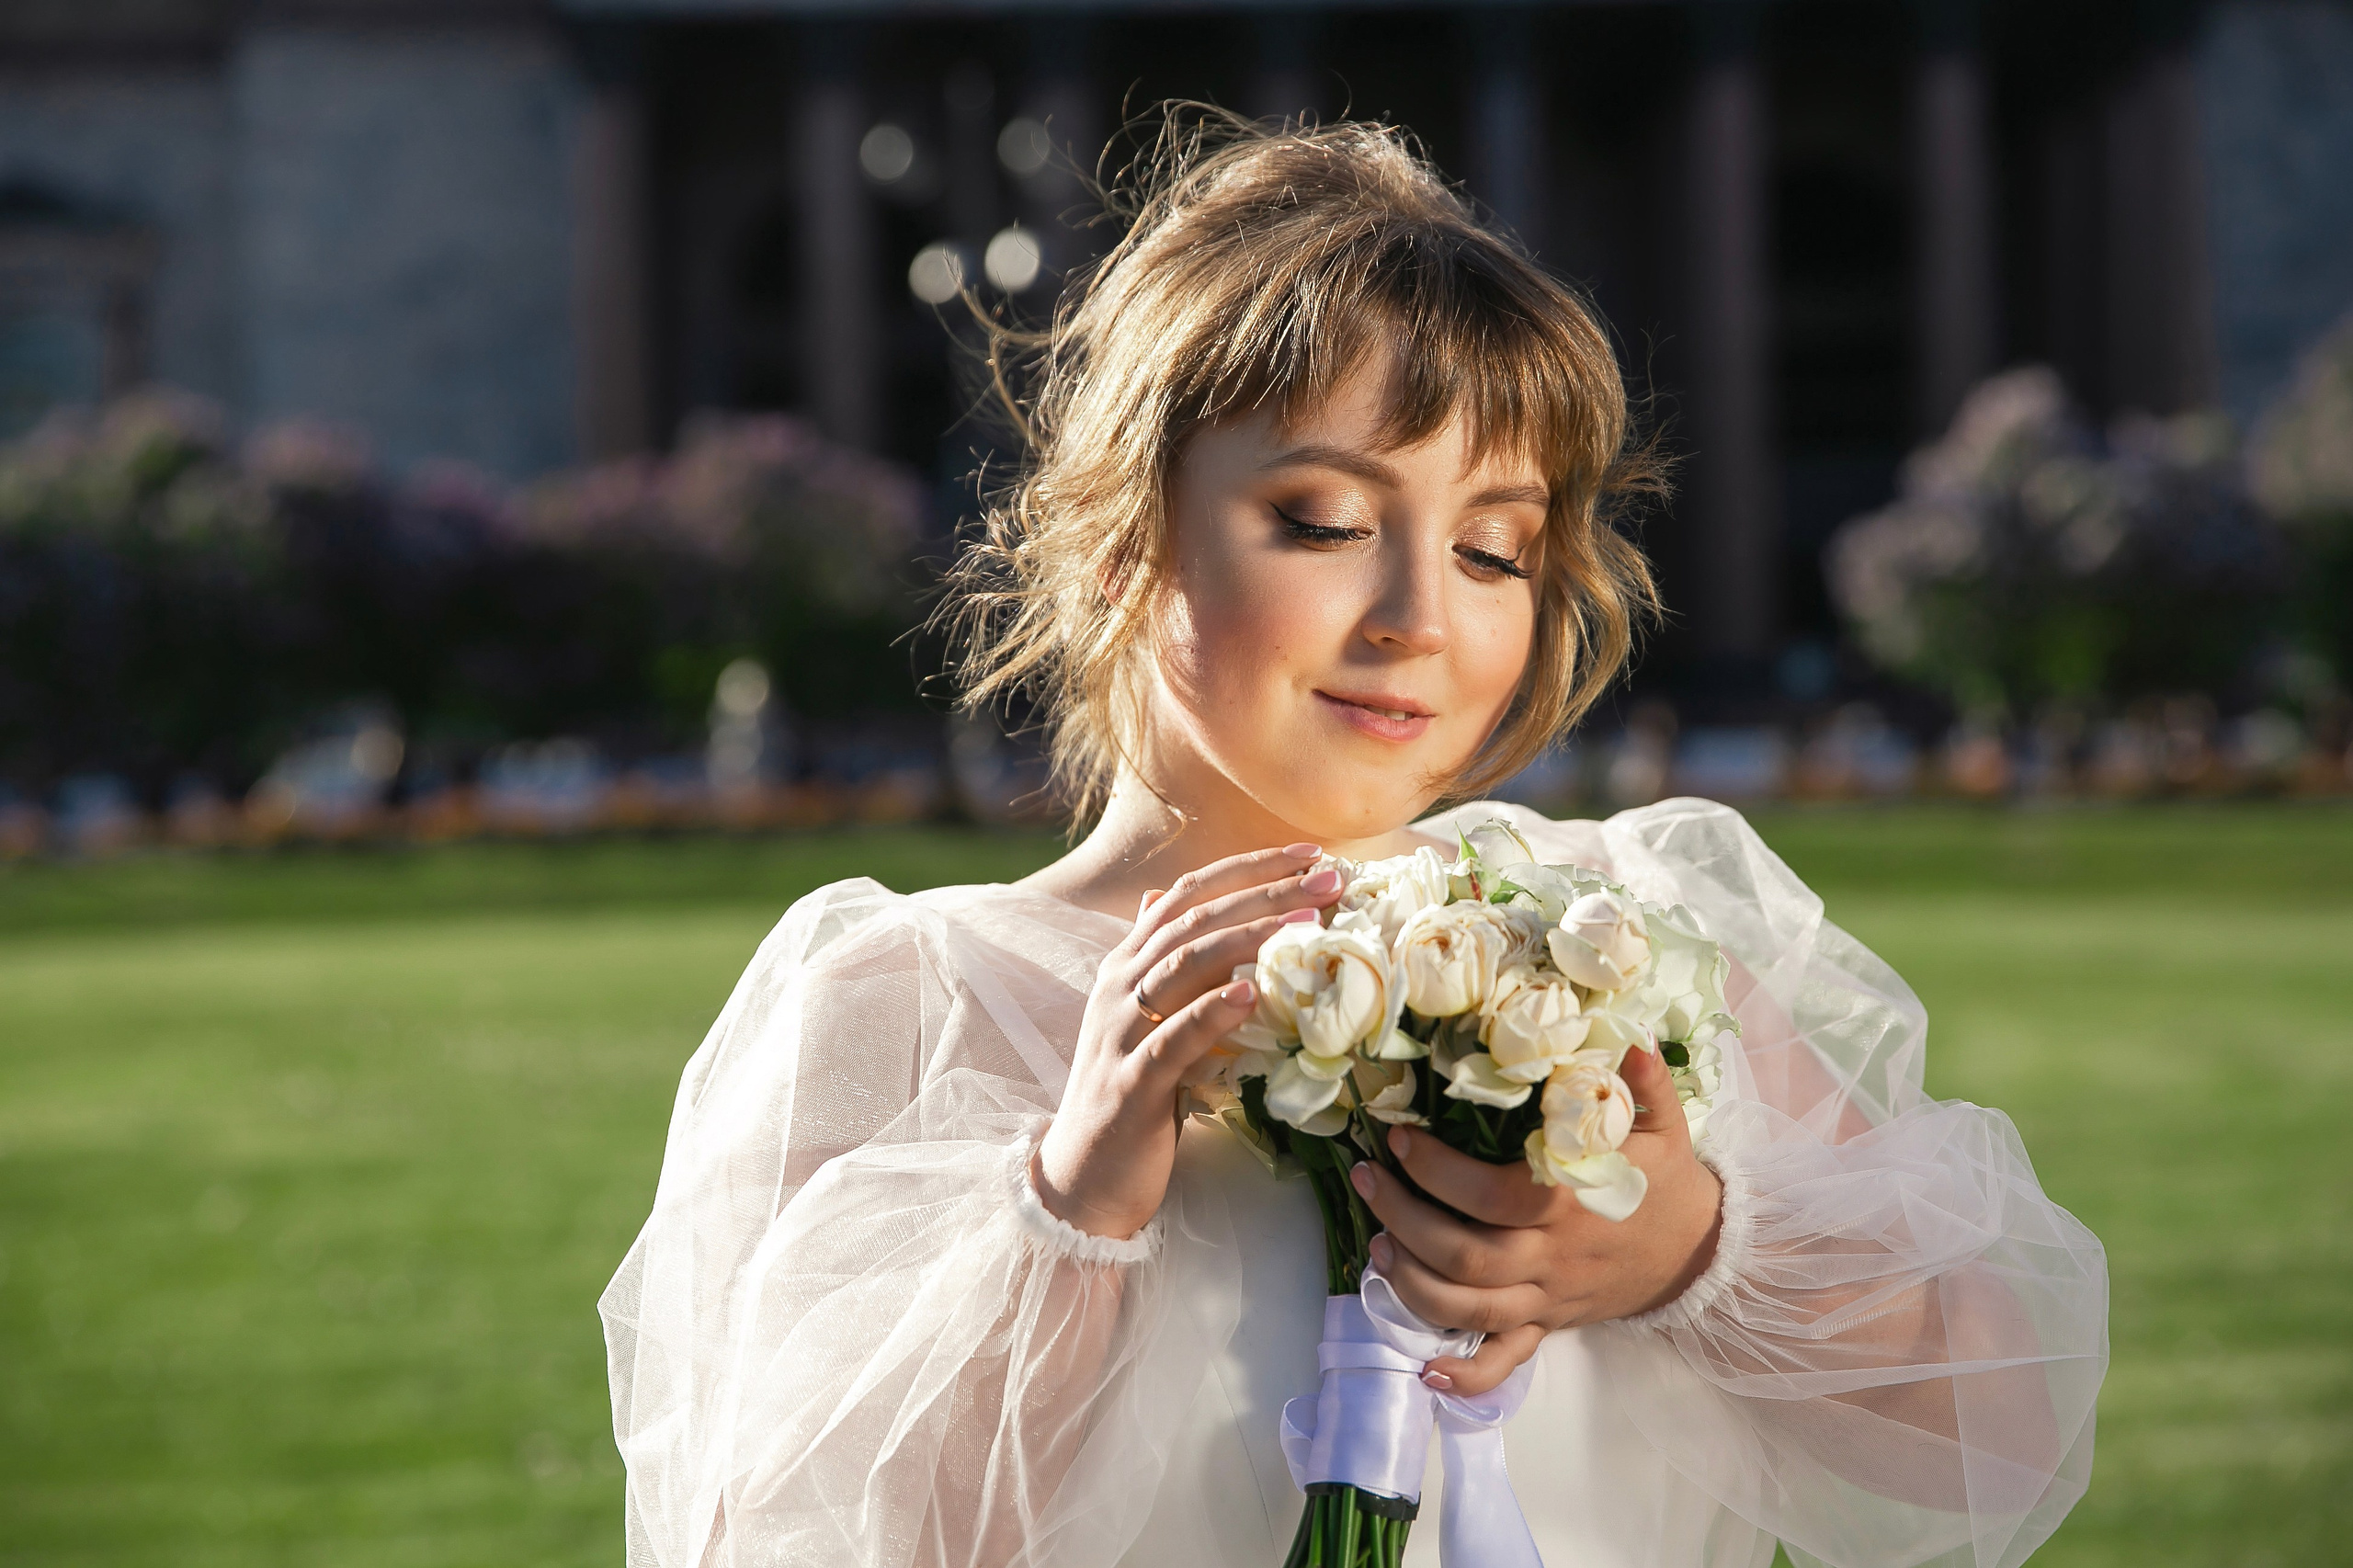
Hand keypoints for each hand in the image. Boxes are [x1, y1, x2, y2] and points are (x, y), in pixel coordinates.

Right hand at [1034, 844, 1343, 1237]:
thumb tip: (1165, 898)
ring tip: (1304, 922)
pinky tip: (1251, 994)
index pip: (1189, 893)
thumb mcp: (1153, 1018)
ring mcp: (1121, 1032)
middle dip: (1264, 892)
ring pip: (1184, 966)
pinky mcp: (1131, 1083)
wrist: (1086, 1175)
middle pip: (1195, 919)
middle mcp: (1119, 986)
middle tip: (1328, 878)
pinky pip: (1173, 1039)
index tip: (1311, 854)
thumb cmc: (1133, 1093)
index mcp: (1127, 963)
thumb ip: (1167, 962)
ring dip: (1248, 938)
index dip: (1249, 867)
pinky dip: (1212, 1012)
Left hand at [1349, 1042, 1722, 1393]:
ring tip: (1374, 1244)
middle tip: (1365, 1179)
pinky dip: (1466, 1373)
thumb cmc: (1667, 1185)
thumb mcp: (1663, 1128)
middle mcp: (1551, 1258)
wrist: (1701, 1254)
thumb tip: (1627, 1037)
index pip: (1490, 1196)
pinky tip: (1426, 1368)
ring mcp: (1547, 1298)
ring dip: (1412, 1284)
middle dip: (1403, 1219)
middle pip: (1464, 1256)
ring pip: (1469, 1309)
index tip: (1399, 1140)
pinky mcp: (1548, 1325)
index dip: (1437, 1172)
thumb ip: (1644, 1083)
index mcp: (1570, 1204)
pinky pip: (1505, 1361)